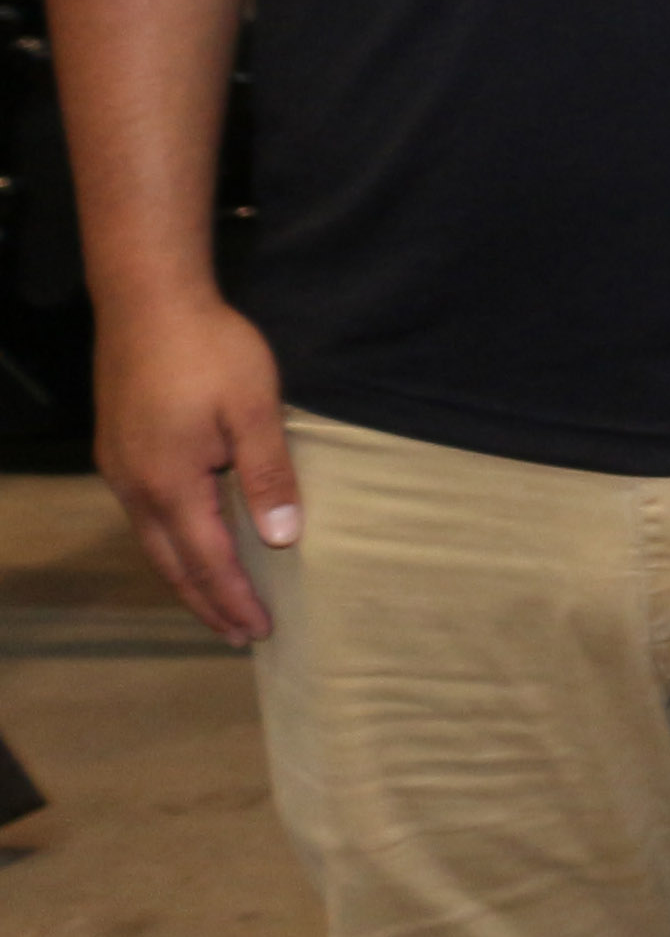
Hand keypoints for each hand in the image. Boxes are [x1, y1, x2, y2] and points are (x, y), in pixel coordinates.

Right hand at [94, 293, 296, 644]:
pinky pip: (145, 516)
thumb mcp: (255, 410)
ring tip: (216, 604)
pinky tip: (189, 544)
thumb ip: (268, 476)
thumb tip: (283, 538)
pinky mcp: (118, 449)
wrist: (147, 300)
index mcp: (172, 484)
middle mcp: (135, 487)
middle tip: (238, 636)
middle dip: (206, 603)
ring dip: (185, 577)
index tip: (260, 632)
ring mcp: (120, 469)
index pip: (207, 562)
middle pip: (171, 564)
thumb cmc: (210, 350)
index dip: (233, 600)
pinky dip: (171, 544)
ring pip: (153, 543)